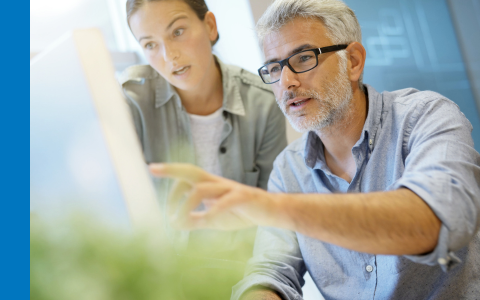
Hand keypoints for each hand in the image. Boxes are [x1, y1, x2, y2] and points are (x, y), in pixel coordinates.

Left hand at [149, 163, 277, 229]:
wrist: (270, 212)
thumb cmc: (240, 213)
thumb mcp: (213, 219)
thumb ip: (195, 219)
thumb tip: (174, 223)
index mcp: (209, 186)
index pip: (186, 178)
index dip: (170, 177)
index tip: (153, 172)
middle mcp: (217, 183)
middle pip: (192, 172)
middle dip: (172, 169)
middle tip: (153, 168)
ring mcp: (230, 189)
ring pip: (203, 188)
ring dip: (186, 204)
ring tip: (178, 220)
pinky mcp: (243, 197)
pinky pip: (226, 201)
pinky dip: (214, 210)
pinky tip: (207, 218)